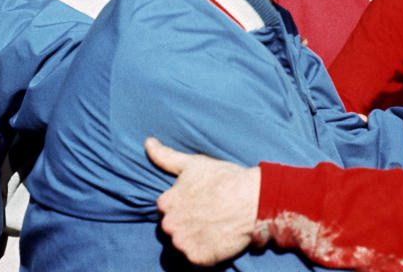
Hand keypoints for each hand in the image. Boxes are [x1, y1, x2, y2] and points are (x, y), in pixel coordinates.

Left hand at [146, 137, 259, 265]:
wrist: (254, 199)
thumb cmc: (225, 178)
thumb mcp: (194, 163)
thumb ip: (166, 156)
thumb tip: (148, 142)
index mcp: (166, 203)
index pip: (167, 209)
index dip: (184, 205)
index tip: (200, 201)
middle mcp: (170, 225)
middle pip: (173, 228)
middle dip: (187, 223)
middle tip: (209, 214)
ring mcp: (183, 244)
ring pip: (183, 245)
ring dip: (195, 240)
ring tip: (215, 226)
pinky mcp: (198, 259)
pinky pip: (196, 260)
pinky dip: (206, 254)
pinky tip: (218, 239)